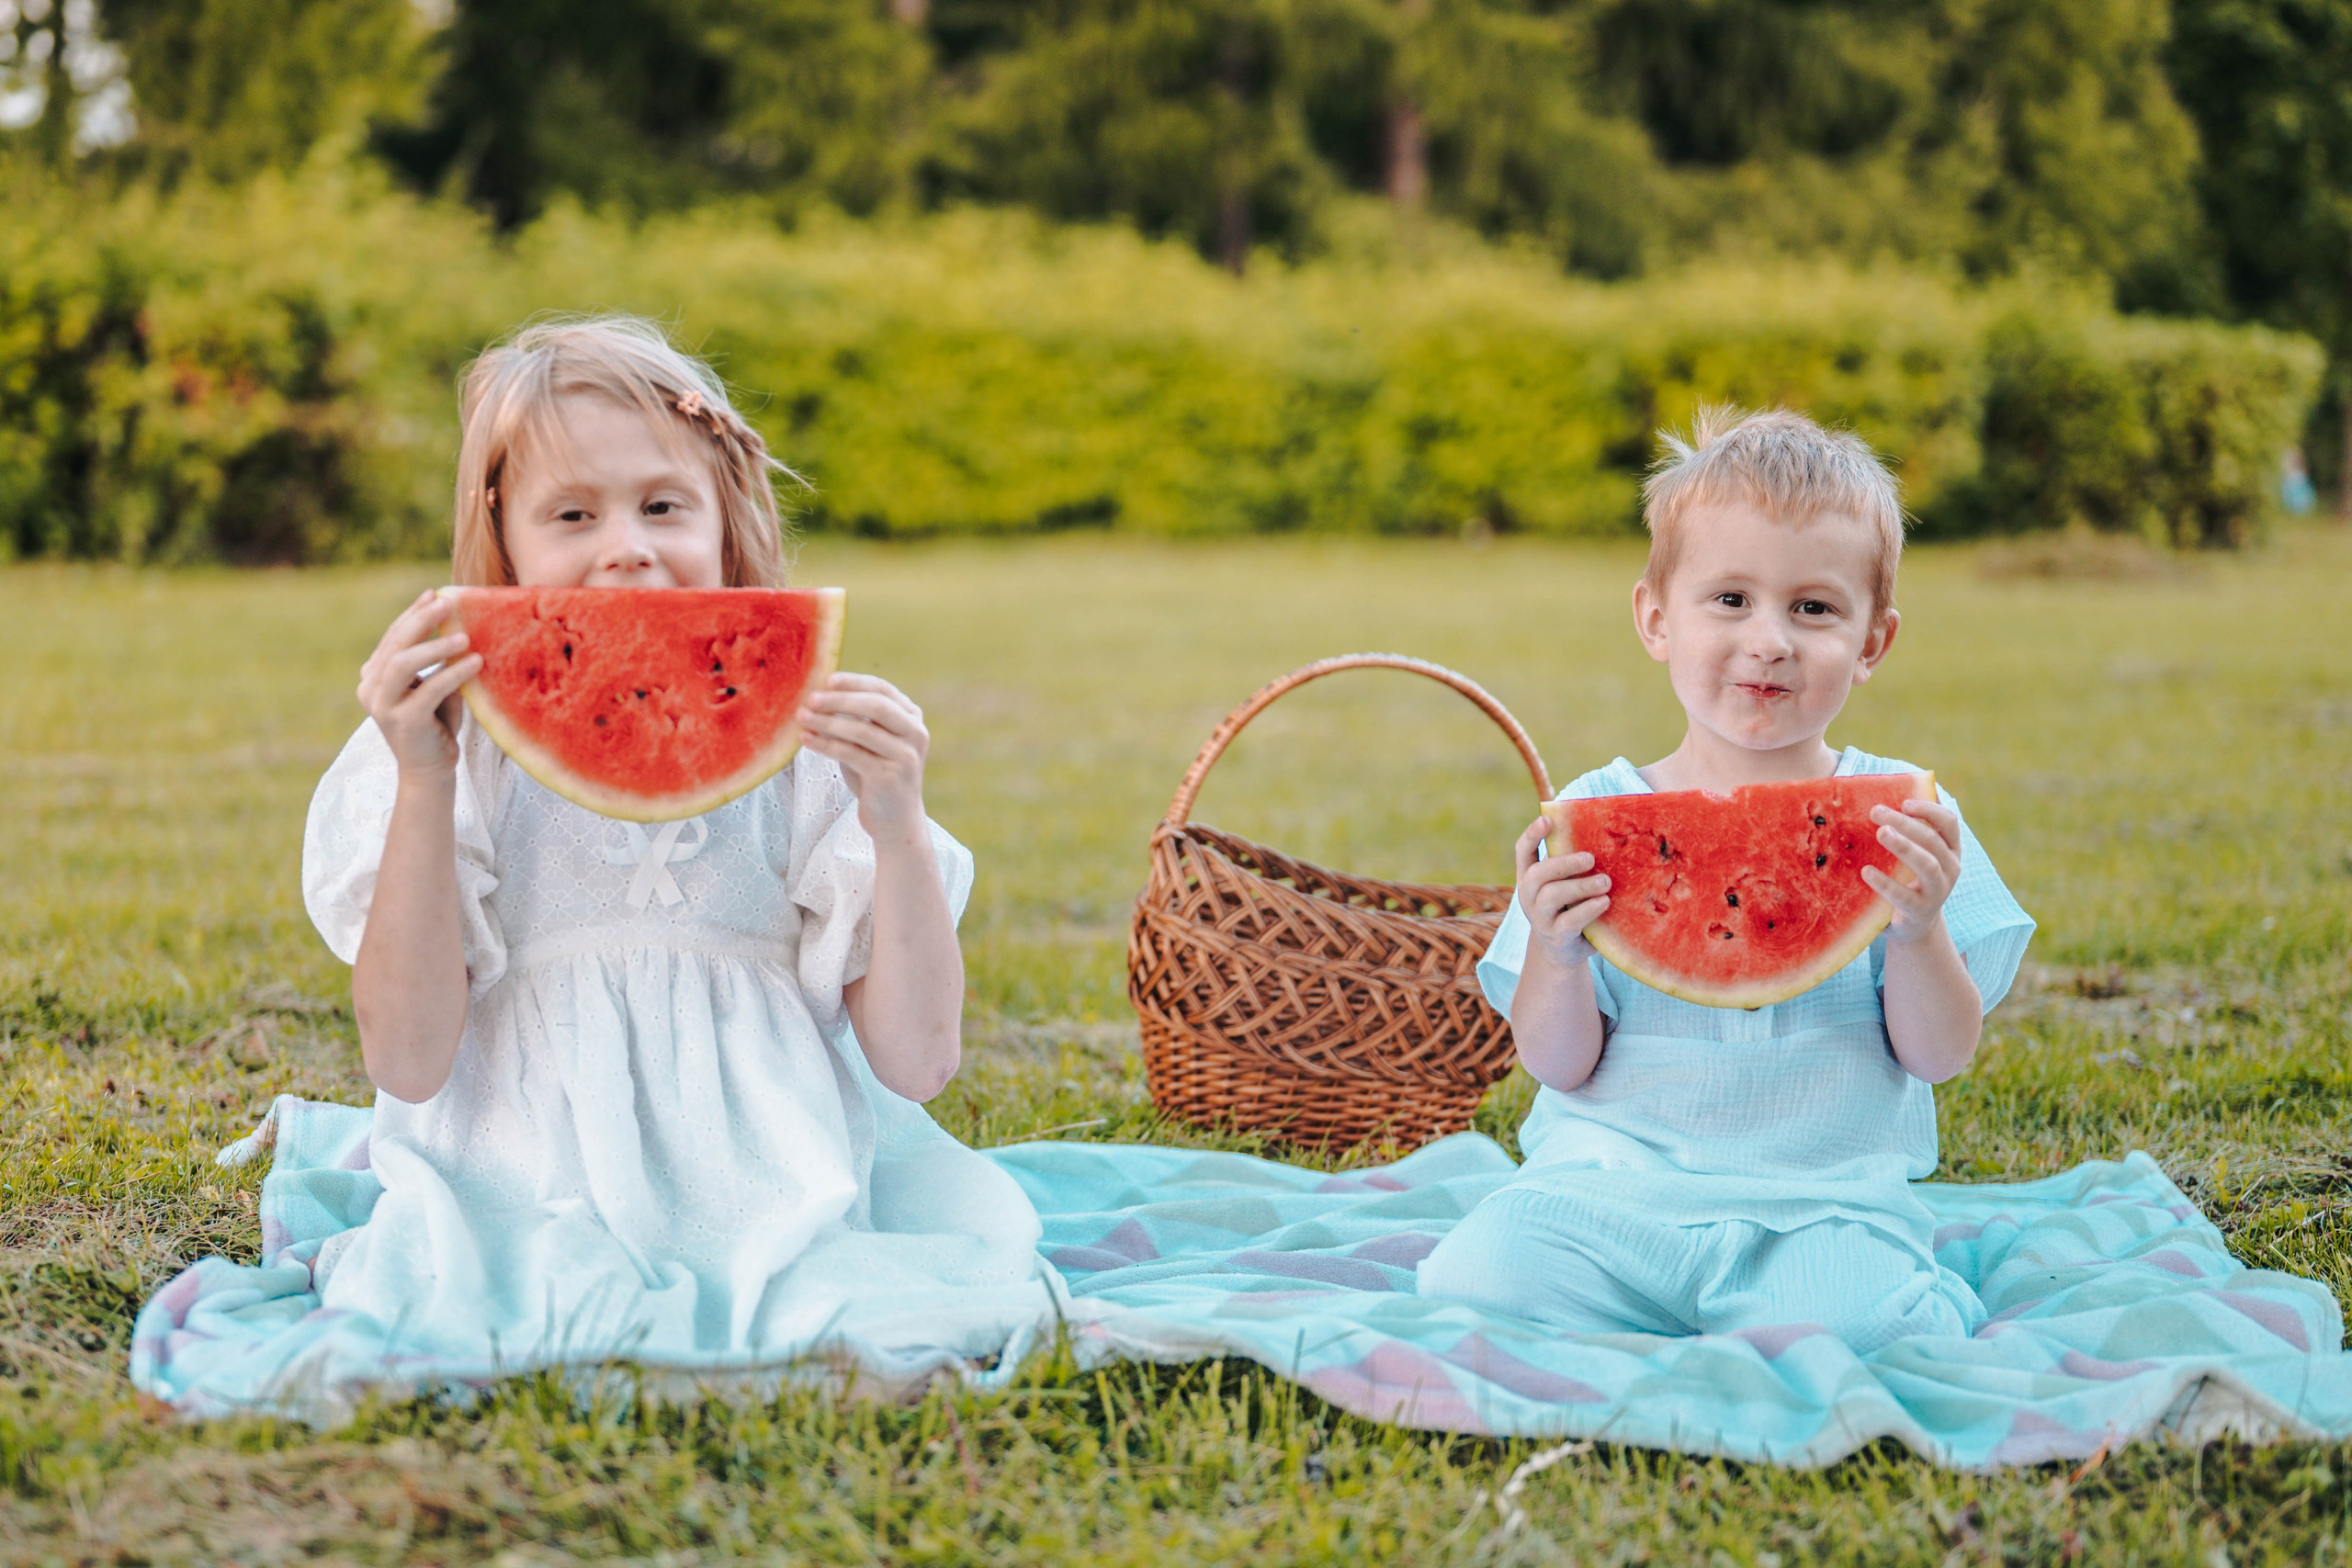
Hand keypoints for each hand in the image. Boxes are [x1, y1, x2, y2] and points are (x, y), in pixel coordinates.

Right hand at [357, 591, 480, 778]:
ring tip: (464, 636)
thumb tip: (459, 623)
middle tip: (447, 603)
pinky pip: (428, 689)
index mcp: (374, 676)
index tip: (434, 594)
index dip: (412, 614)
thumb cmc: (436, 724)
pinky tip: (475, 662)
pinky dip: (453, 673)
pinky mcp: (403, 722)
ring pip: (403, 664)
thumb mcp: (434, 685)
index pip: (392, 638)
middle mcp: (371, 688)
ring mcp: (382, 706)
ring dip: (434, 646)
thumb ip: (436, 660)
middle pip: (395, 645)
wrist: (430, 770)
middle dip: (421, 621)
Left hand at [799, 673, 929, 835]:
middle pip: (876, 706)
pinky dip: (826, 745)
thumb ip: (856, 719)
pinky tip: (806, 740)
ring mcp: (905, 756)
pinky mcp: (890, 777)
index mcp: (912, 718)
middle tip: (810, 699)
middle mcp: (915, 734)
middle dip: (840, 700)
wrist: (895, 820)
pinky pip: (852, 754)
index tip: (826, 679)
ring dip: (827, 722)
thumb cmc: (877, 775)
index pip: (883, 690)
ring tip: (802, 718)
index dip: (854, 682)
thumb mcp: (871, 742)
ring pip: (862, 730)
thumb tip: (817, 695)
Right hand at [1513, 817, 1610, 968]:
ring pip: (1552, 896)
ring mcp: (1540, 917)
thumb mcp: (1564, 884)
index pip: (1523, 851)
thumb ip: (1570, 865)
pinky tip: (1604, 902)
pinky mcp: (1556, 935)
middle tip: (1590, 858)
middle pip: (1538, 873)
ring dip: (1581, 886)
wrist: (1561, 952)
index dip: (1532, 834)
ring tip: (1605, 881)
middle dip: (1564, 863)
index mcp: (1529, 876)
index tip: (1547, 819)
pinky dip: (1588, 909)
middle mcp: (1529, 895)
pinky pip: (1570, 921)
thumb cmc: (1567, 907)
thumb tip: (1601, 835)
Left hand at [1864, 798, 1962, 943]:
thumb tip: (1877, 800)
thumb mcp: (1913, 856)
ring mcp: (1938, 891)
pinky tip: (1866, 871)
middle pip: (1932, 840)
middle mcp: (1951, 868)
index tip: (1904, 803)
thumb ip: (1905, 833)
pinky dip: (1885, 882)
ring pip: (1927, 865)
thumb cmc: (1909, 879)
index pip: (1949, 822)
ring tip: (1880, 833)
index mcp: (1950, 849)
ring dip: (1904, 846)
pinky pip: (1905, 895)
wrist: (1914, 925)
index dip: (1929, 809)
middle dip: (1905, 823)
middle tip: (1877, 812)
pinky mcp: (1921, 911)